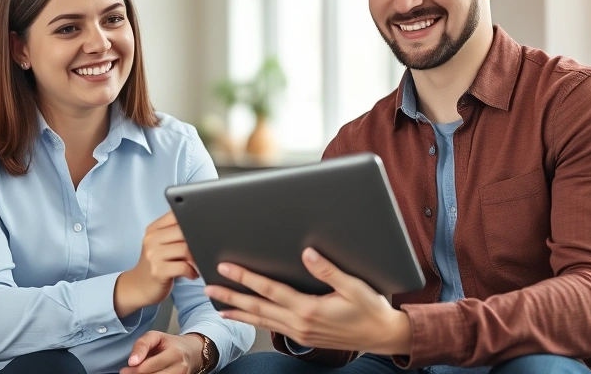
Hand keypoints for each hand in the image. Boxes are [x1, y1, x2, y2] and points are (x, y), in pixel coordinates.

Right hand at [115, 212, 198, 315]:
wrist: (138, 286)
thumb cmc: (156, 264)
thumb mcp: (160, 245)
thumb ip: (174, 233)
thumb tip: (201, 225)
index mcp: (153, 229)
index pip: (176, 216)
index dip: (193, 221)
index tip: (202, 230)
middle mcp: (151, 239)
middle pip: (184, 232)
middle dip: (198, 242)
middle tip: (203, 250)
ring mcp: (153, 255)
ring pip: (185, 249)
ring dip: (196, 258)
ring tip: (197, 264)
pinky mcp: (158, 271)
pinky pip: (183, 267)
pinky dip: (192, 271)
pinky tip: (192, 274)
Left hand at [119, 331, 203, 373]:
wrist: (191, 352)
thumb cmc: (170, 343)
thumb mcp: (156, 336)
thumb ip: (142, 345)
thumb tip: (132, 362)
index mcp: (175, 354)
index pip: (149, 367)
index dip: (134, 370)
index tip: (124, 370)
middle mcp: (180, 368)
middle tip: (127, 373)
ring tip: (138, 373)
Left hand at [204, 247, 410, 355]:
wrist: (381, 335)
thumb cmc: (370, 309)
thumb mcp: (353, 286)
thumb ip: (328, 270)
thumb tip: (307, 253)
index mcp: (309, 308)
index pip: (269, 290)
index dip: (245, 277)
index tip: (226, 267)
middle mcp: (299, 323)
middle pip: (257, 307)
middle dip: (230, 297)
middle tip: (208, 288)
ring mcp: (299, 333)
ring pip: (261, 320)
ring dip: (238, 311)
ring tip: (218, 304)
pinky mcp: (302, 337)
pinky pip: (271, 327)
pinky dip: (254, 321)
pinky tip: (244, 317)